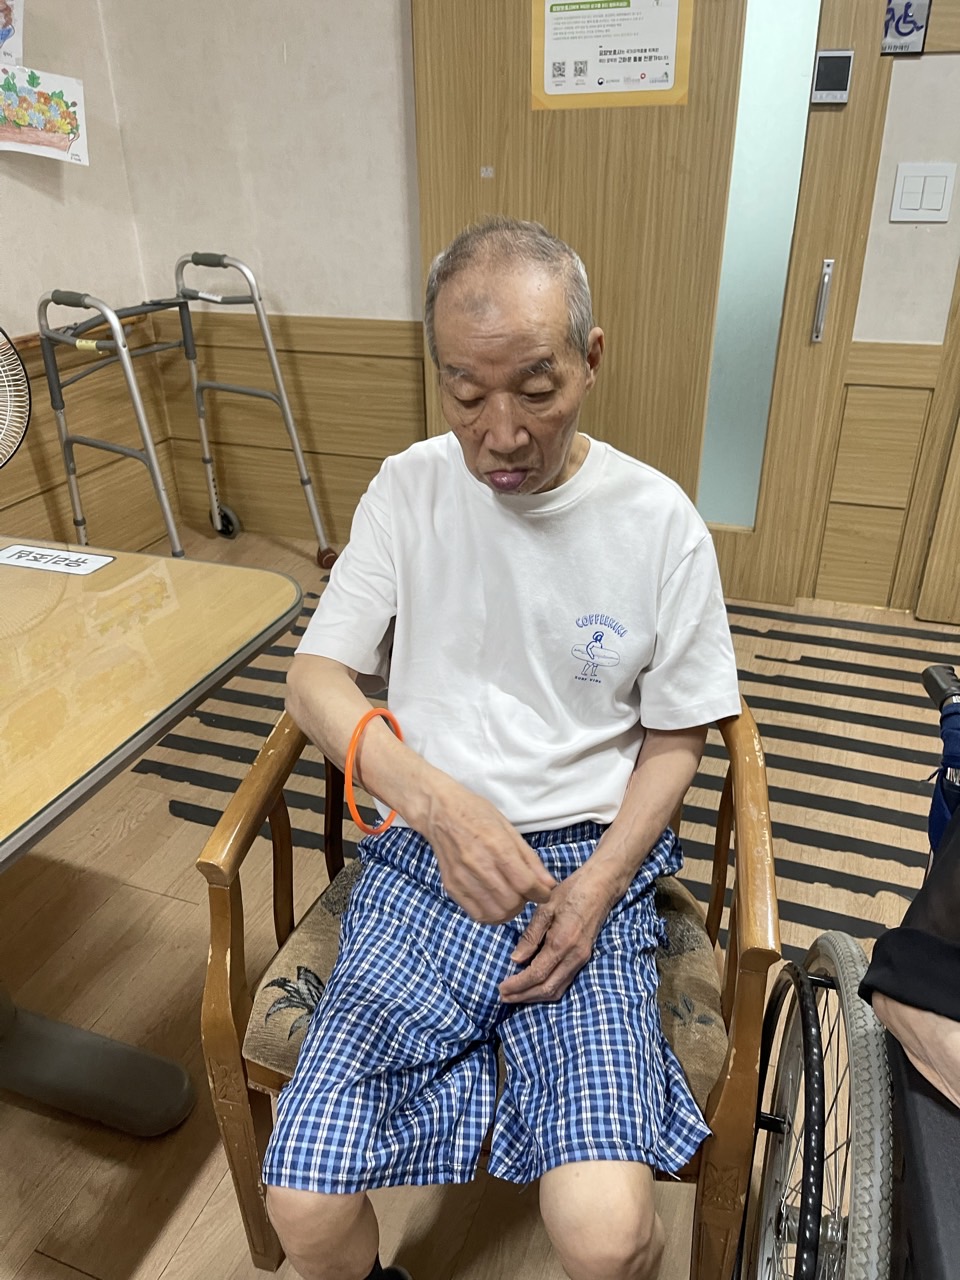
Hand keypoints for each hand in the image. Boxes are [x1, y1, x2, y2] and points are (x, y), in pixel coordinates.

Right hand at [420, 779, 556, 923]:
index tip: (543, 892)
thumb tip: (548, 884)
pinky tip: (494, 901)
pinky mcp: (452, 887)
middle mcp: (479, 865)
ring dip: (509, 910)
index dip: (541, 893)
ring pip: (496, 913)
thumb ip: (529, 859)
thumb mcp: (509, 829)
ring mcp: (463, 879)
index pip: (525, 884)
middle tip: (524, 892)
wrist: (440, 812)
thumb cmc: (477, 814)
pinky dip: (491, 914)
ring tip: (510, 897)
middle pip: (512, 902)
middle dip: (525, 901)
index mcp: (497, 847)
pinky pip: (477, 915)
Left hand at [498, 864, 617, 1003]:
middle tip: (503, 997)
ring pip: (557, 989)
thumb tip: (515, 960)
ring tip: (515, 995)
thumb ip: (531, 936)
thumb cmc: (571, 891)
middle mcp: (574, 956)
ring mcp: (582, 959)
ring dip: (535, 996)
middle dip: (523, 996)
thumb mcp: (545, 907)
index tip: (501, 989)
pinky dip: (547, 989)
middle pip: (547, 988)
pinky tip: (534, 987)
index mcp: (562, 943)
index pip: (536, 974)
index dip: (517, 985)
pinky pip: (565, 982)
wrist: (601, 886)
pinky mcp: (584, 957)